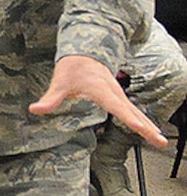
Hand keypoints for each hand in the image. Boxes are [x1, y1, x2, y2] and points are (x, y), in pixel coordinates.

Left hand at [29, 54, 167, 146]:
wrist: (84, 53)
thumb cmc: (72, 68)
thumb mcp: (59, 83)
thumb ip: (50, 98)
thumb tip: (35, 109)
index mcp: (101, 90)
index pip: (117, 106)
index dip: (128, 117)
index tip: (139, 127)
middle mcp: (114, 93)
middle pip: (134, 112)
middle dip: (147, 127)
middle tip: (160, 141)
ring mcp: (119, 95)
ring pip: (137, 112)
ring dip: (149, 126)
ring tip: (160, 141)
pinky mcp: (119, 97)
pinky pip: (134, 111)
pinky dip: (144, 121)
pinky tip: (150, 131)